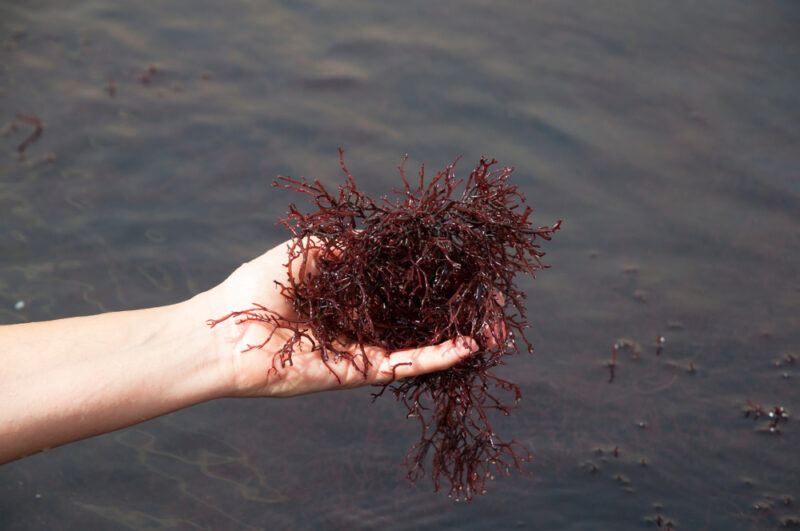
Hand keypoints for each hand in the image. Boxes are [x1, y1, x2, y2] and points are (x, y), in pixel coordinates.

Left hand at [199, 239, 477, 397]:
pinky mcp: (357, 372)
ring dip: (457, 339)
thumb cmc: (256, 288)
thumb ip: (345, 245)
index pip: (401, 289)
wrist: (222, 333)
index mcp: (348, 298)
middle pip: (418, 319)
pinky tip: (467, 346)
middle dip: (456, 312)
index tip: (463, 270)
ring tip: (496, 329)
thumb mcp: (306, 251)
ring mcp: (361, 350)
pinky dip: (435, 357)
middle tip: (492, 304)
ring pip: (419, 344)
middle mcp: (360, 325)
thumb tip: (380, 239)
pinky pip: (403, 364)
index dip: (433, 282)